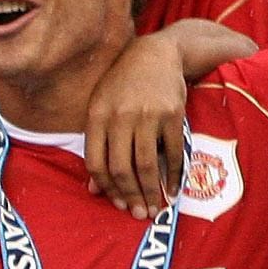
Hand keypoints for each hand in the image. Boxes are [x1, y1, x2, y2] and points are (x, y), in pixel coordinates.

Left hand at [84, 30, 190, 217]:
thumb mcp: (101, 108)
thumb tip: (93, 189)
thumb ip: (96, 145)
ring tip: (155, 208)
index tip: (117, 203)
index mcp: (97, 116)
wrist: (155, 54)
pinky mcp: (173, 114)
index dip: (106, 187)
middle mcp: (120, 117)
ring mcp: (147, 115)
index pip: (95, 162)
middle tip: (139, 214)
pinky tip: (174, 190)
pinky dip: (174, 175)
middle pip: (121, 167)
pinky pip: (173, 152)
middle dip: (130, 195)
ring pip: (145, 164)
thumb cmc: (122, 85)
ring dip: (151, 191)